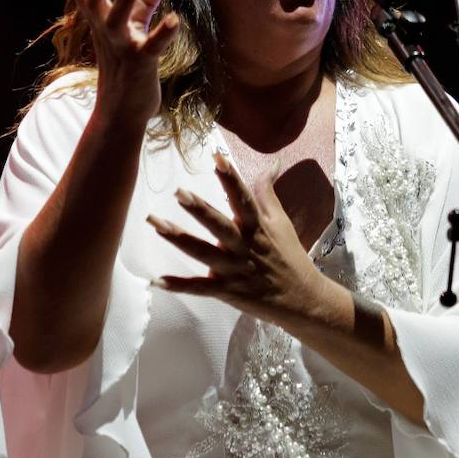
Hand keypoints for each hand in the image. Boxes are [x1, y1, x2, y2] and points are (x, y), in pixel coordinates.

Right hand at [69, 0, 177, 125]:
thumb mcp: (133, 25)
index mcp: (100, 19)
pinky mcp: (141, 62)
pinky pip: (152, 46)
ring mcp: (121, 46)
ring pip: (119, 19)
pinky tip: (176, 19)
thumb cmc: (127, 63)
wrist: (122, 108)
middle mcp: (105, 30)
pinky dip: (164, 33)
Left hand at [147, 152, 336, 330]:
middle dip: (200, 210)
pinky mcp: (227, 291)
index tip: (216, 157)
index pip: (244, 199)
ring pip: (203, 253)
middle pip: (219, 226)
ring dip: (179, 239)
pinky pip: (199, 289)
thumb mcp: (281, 222)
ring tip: (156, 224)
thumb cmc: (290, 257)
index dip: (231, 178)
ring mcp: (234, 270)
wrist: (302, 301)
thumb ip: (268, 192)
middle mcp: (244, 247)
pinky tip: (156, 280)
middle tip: (179, 193)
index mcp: (257, 227)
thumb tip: (272, 162)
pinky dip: (179, 286)